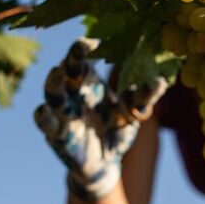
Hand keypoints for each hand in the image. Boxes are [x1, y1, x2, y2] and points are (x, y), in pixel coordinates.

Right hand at [33, 38, 166, 199]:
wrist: (106, 162)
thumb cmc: (117, 129)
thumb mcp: (134, 113)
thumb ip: (144, 98)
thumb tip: (161, 81)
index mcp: (88, 81)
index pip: (82, 58)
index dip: (83, 48)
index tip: (95, 41)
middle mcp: (71, 92)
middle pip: (65, 70)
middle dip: (69, 60)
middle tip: (78, 50)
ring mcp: (62, 111)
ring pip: (52, 93)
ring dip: (53, 83)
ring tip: (58, 74)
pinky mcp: (56, 134)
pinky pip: (46, 124)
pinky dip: (43, 117)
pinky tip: (44, 111)